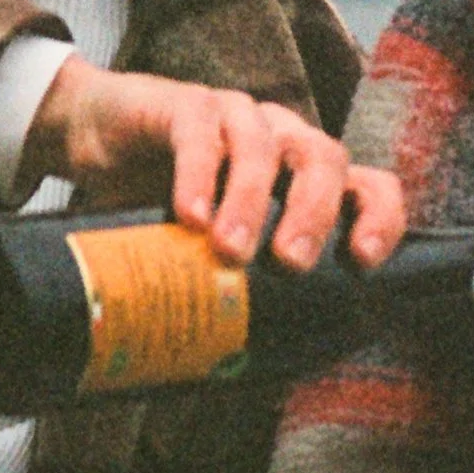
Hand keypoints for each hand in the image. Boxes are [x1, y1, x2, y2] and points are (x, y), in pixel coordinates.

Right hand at [22, 59, 404, 270]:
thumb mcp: (206, 245)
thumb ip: (233, 284)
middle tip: (290, 264)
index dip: (379, 217)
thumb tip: (244, 367)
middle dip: (314, 214)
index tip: (362, 261)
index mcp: (303, 173)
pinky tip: (189, 216)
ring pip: (263, 147)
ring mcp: (235, 115)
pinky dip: (198, 176)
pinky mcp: (184, 105)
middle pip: (323, 159)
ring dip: (252, 201)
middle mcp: (281, 137)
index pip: (368, 184)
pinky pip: (200, 135)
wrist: (94, 138)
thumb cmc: (164, 198)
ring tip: (230, 251)